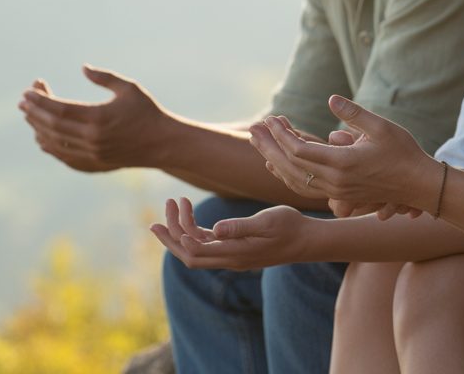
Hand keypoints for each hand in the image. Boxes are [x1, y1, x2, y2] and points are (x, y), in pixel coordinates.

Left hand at [18, 65, 172, 170]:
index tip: (28, 91)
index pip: (59, 109)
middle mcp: (92, 139)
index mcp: (99, 118)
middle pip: (52, 126)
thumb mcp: (129, 88)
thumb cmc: (147, 111)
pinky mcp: (94, 164)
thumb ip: (104, 77)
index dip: (40, 100)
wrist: (162, 143)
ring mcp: (92, 154)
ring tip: (30, 115)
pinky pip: (63, 157)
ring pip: (54, 143)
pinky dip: (49, 146)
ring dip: (38, 128)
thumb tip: (83, 67)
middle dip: (34, 112)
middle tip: (23, 101)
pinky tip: (42, 137)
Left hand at [149, 198, 310, 270]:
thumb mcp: (266, 221)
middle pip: (189, 256)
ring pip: (197, 250)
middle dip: (170, 238)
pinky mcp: (237, 250)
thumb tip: (214, 230)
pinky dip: (195, 232)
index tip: (171, 211)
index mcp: (235, 253)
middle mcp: (230, 259)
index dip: (177, 236)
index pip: (195, 251)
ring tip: (174, 204)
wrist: (307, 240)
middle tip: (156, 219)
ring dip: (181, 231)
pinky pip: (209, 245)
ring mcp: (232, 256)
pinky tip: (191, 215)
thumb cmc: (290, 226)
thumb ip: (239, 227)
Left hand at [250, 96, 441, 213]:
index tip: (272, 119)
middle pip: (291, 166)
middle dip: (270, 146)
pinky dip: (287, 175)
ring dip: (274, 160)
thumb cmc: (404, 153)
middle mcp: (336, 182)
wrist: (419, 186)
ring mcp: (337, 191)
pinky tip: (276, 164)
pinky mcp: (340, 194)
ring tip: (259, 143)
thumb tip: (330, 99)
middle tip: (254, 129)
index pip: (300, 151)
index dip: (282, 136)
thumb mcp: (382, 127)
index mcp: (343, 164)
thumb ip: (354, 114)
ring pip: (295, 179)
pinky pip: (305, 187)